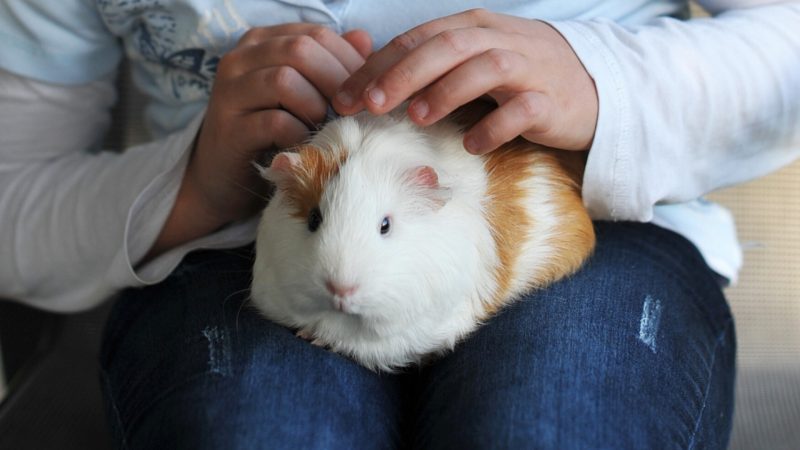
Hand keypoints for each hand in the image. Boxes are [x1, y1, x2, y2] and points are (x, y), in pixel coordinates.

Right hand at [190, 24, 371, 223]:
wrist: (226, 178)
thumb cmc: (272, 133)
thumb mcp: (304, 94)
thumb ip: (331, 65)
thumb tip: (365, 40)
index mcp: (263, 43)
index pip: (316, 35)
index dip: (349, 61)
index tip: (367, 91)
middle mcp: (241, 59)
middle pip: (300, 50)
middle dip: (336, 82)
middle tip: (352, 111)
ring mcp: (230, 92)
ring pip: (285, 80)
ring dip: (315, 107)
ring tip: (323, 127)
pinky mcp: (229, 129)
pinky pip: (275, 122)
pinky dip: (299, 134)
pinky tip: (305, 145)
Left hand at [332, 9, 596, 153]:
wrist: (591, 87)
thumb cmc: (520, 76)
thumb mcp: (474, 60)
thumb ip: (432, 66)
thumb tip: (373, 85)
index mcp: (473, 28)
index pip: (418, 39)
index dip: (380, 64)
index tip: (346, 95)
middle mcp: (499, 40)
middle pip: (447, 46)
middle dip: (404, 73)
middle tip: (371, 103)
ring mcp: (528, 68)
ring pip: (485, 67)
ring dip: (448, 90)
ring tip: (418, 116)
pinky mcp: (551, 100)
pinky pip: (523, 109)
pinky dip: (496, 125)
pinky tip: (473, 144)